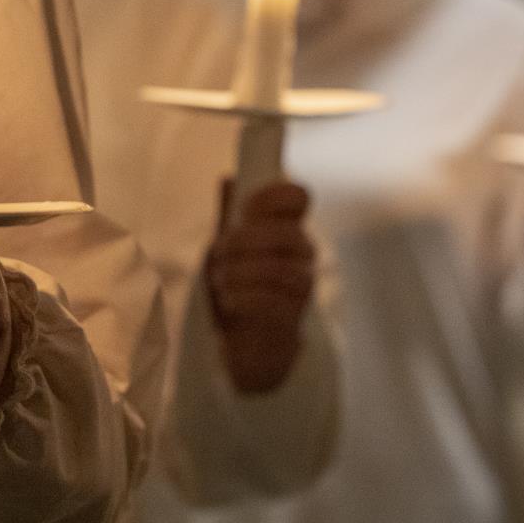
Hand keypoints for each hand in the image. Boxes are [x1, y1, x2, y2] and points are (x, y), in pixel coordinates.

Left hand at [206, 181, 317, 393]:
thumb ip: (228, 216)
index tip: (246, 212)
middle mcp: (302, 252)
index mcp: (285, 227)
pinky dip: (245, 298)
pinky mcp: (295, 315)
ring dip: (240, 274)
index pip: (298, 196)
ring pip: (280, 268)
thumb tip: (228, 179)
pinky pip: (275, 300)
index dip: (273, 196)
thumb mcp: (225, 249)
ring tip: (222, 284)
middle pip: (287, 233)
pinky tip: (231, 302)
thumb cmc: (237, 287)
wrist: (244, 343)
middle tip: (220, 255)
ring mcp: (303, 284)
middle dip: (244, 243)